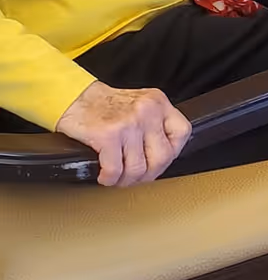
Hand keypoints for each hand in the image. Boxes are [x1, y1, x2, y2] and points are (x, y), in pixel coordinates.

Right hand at [57, 81, 191, 186]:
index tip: (157, 161)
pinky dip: (109, 179)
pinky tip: (104, 175)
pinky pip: (115, 170)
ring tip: (118, 177)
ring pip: (138, 168)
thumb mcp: (139, 105)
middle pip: (162, 157)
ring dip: (126, 180)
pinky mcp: (108, 135)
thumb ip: (155, 125)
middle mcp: (147, 110)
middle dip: (148, 174)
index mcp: (158, 102)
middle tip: (135, 177)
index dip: (171, 153)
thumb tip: (164, 158)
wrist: (74, 98)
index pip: (182, 133)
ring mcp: (129, 122)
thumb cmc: (104, 106)